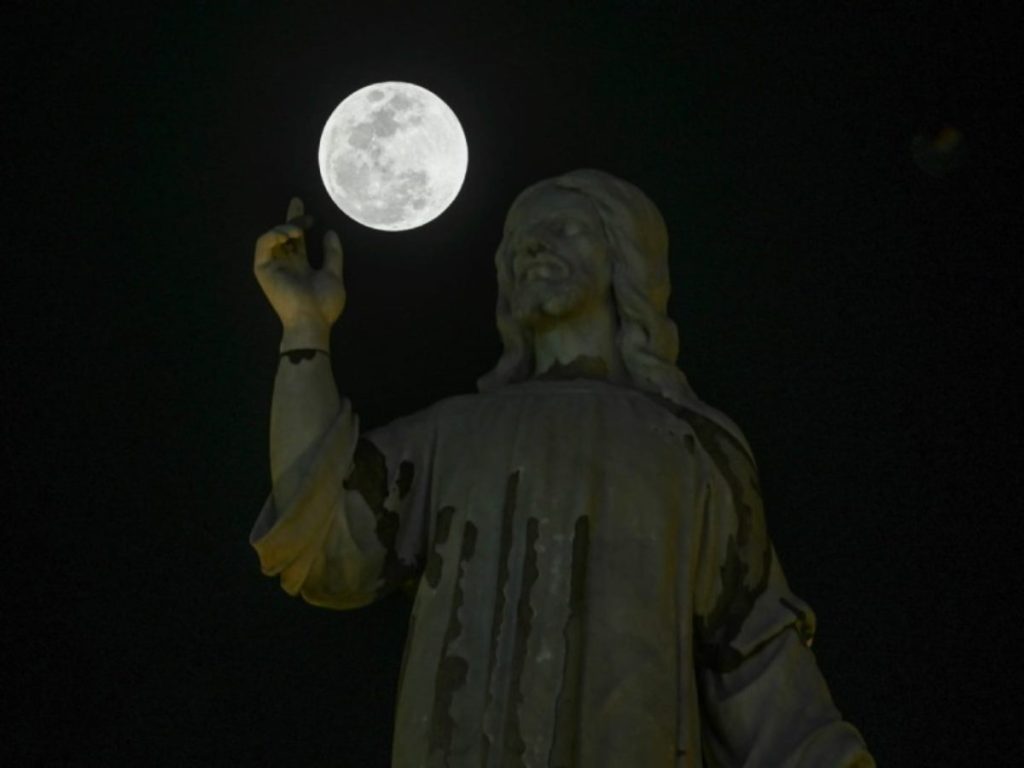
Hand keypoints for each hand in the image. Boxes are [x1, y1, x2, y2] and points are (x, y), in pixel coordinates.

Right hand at [254, 197, 345, 332]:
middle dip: (290, 217)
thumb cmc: (324, 304)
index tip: (309, 212)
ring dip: (284, 227)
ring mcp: (273, 266)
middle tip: (300, 206)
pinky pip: (262, 245)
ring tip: (298, 231)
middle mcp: (285, 264)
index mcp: (300, 266)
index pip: (297, 240)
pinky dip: (272, 235)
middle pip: (284, 235)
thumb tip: (330, 232)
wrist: (312, 321)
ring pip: (272, 237)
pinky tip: (286, 235)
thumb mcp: (333, 275)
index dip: (299, 222)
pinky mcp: (263, 269)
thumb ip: (332, 254)